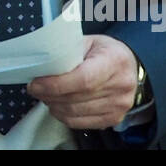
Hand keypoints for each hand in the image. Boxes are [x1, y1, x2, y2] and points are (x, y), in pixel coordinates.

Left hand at [25, 35, 139, 129]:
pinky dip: (64, 116)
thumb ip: (67, 51)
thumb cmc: (105, 51)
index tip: (36, 83)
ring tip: (44, 95)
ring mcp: (119, 105)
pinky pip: (81, 123)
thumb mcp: (88, 42)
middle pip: (76, 98)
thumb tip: (40, 63)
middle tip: (35, 88)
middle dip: (49, 95)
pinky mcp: (114, 118)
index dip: (55, 84)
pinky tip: (57, 106)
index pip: (83, 79)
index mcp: (115, 60)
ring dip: (54, 106)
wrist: (130, 66)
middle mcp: (121, 85)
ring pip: (76, 113)